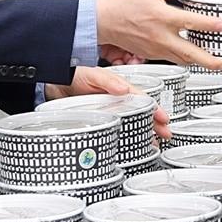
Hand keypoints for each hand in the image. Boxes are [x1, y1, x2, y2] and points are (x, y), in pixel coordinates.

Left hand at [44, 67, 169, 139]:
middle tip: (166, 134)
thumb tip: (124, 88)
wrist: (55, 84)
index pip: (142, 99)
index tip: (164, 118)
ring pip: (132, 122)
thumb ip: (108, 81)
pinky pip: (117, 129)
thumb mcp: (92, 75)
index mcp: (119, 88)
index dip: (154, 108)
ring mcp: (110, 111)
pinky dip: (126, 137)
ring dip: (144, 132)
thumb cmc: (74, 75)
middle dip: (155, 123)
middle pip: (141, 112)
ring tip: (155, 144)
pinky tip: (132, 146)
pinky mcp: (100, 120)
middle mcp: (117, 100)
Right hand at [96, 0, 221, 70]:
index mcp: (161, 17)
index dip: (210, 24)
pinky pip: (173, 60)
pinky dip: (186, 60)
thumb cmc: (124, 3)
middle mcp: (160, 36)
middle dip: (211, 61)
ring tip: (218, 63)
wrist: (102, 21)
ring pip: (183, 60)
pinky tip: (196, 56)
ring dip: (201, 63)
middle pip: (190, 53)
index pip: (191, 22)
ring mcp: (155, 49)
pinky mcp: (151, 55)